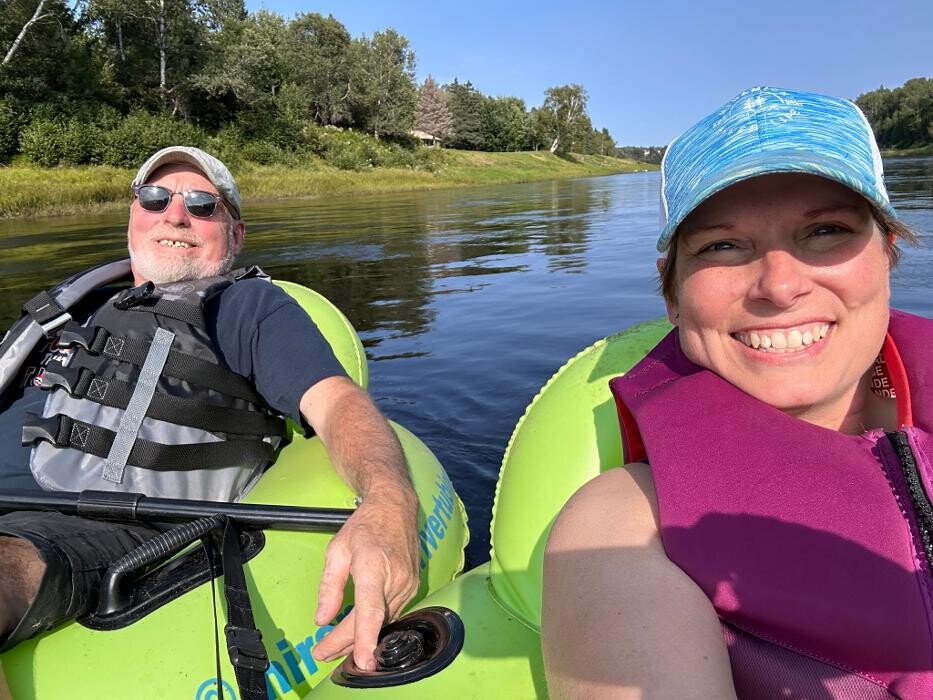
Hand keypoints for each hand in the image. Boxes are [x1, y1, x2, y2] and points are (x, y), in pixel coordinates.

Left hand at [311, 493, 419, 670]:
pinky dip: (374, 626)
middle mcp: (395, 579)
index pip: (371, 609)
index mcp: (373, 566)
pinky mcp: (412, 588)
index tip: (363, 661)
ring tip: (334, 647)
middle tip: (322, 653)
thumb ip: (329, 586)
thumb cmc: (364, 526)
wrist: (395, 507)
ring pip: (383, 622)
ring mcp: (408, 585)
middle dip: (347, 644)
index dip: (366, 638)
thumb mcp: (337, 550)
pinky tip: (358, 632)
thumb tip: (322, 619)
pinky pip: (392, 614)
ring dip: (360, 638)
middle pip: (373, 622)